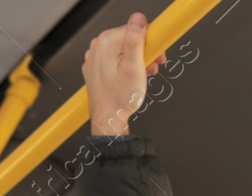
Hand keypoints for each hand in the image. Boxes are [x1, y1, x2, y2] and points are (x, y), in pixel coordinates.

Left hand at [82, 12, 167, 135]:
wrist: (108, 119)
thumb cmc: (120, 98)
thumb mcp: (134, 67)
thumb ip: (136, 40)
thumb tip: (138, 19)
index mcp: (106, 41)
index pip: (136, 29)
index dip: (151, 42)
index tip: (156, 55)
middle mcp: (97, 46)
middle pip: (130, 39)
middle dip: (145, 52)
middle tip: (151, 67)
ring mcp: (94, 57)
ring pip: (124, 50)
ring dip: (138, 60)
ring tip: (142, 75)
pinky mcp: (96, 67)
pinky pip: (115, 59)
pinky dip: (126, 66)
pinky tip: (131, 77)